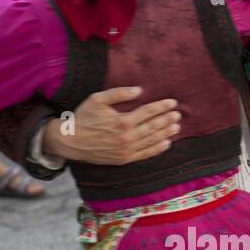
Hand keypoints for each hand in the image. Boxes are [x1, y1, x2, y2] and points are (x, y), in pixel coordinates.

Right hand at [43, 88, 181, 164]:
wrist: (71, 141)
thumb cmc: (84, 117)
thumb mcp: (98, 99)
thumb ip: (119, 93)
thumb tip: (139, 90)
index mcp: (122, 121)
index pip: (148, 112)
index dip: (162, 107)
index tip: (172, 103)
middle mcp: (127, 137)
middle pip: (153, 127)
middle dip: (167, 119)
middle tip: (178, 114)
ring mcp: (126, 150)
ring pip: (151, 140)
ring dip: (166, 133)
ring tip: (176, 127)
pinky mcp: (124, 159)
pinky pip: (145, 154)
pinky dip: (157, 149)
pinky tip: (166, 143)